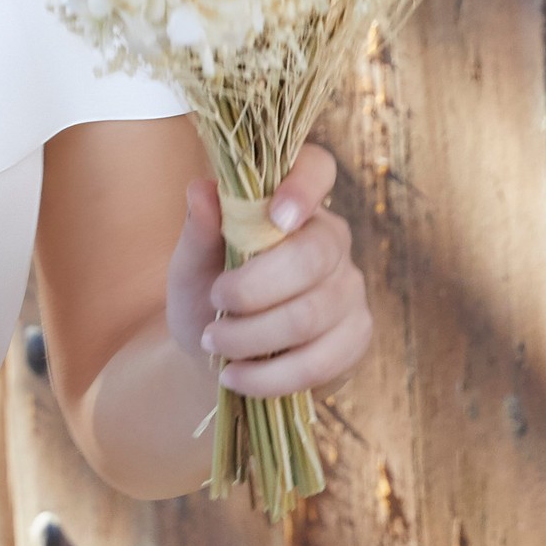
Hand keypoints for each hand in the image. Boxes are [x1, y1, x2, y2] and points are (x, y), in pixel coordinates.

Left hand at [165, 142, 373, 399]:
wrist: (222, 354)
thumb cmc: (208, 295)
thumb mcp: (191, 265)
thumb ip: (199, 230)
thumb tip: (200, 188)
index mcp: (293, 205)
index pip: (318, 169)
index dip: (304, 186)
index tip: (275, 216)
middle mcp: (331, 240)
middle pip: (313, 256)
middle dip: (253, 290)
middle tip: (213, 305)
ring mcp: (349, 289)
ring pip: (312, 315)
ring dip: (252, 337)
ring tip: (214, 344)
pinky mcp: (354, 337)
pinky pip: (321, 360)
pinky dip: (271, 376)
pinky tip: (237, 376)